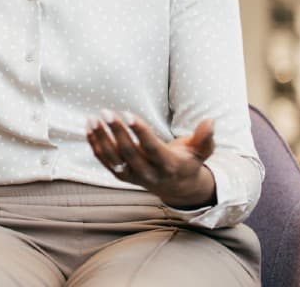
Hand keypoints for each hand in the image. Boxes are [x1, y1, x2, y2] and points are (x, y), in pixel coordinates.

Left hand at [86, 110, 216, 209]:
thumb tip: (210, 121)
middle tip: (106, 111)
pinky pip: (105, 161)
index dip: (140, 132)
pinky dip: (95, 144)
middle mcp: (149, 174)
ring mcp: (133, 176)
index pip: (151, 148)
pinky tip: (89, 127)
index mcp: (168, 166)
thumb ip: (204, 138)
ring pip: (113, 159)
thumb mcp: (200, 152)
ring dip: (101, 138)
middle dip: (117, 132)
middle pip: (129, 154)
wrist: (177, 187)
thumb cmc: (188, 162)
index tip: (128, 114)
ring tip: (92, 119)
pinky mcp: (122, 175)